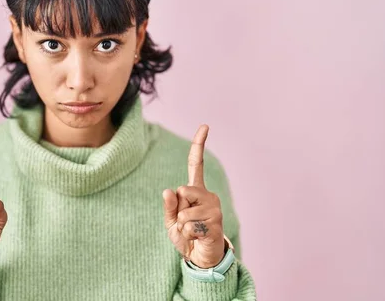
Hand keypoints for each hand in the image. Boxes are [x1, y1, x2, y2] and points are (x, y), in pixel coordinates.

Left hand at [162, 124, 225, 267]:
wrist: (200, 258)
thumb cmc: (186, 236)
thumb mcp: (171, 221)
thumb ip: (169, 206)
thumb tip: (169, 190)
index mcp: (195, 190)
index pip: (195, 164)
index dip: (199, 145)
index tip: (205, 126)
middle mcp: (207, 195)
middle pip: (182, 189)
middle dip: (178, 208)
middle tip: (186, 221)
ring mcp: (213, 207)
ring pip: (184, 211)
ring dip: (182, 225)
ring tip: (191, 231)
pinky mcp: (216, 221)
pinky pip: (190, 224)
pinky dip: (188, 234)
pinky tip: (197, 237)